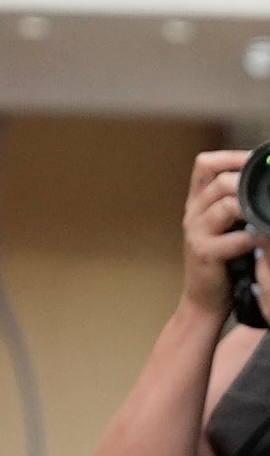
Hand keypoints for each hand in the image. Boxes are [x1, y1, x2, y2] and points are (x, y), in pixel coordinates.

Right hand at [182, 150, 259, 320]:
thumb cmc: (222, 262)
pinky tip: (260, 239)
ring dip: (250, 206)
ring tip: (266, 213)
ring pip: (224, 205)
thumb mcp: (224, 226)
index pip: (205, 165)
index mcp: (198, 203)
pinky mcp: (205, 254)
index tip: (256, 159)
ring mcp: (196, 233)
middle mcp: (193, 214)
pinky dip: (250, 238)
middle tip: (267, 189)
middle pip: (218, 181)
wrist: (204, 299)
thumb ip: (235, 205)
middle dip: (246, 182)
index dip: (231, 157)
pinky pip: (231, 239)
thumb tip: (261, 186)